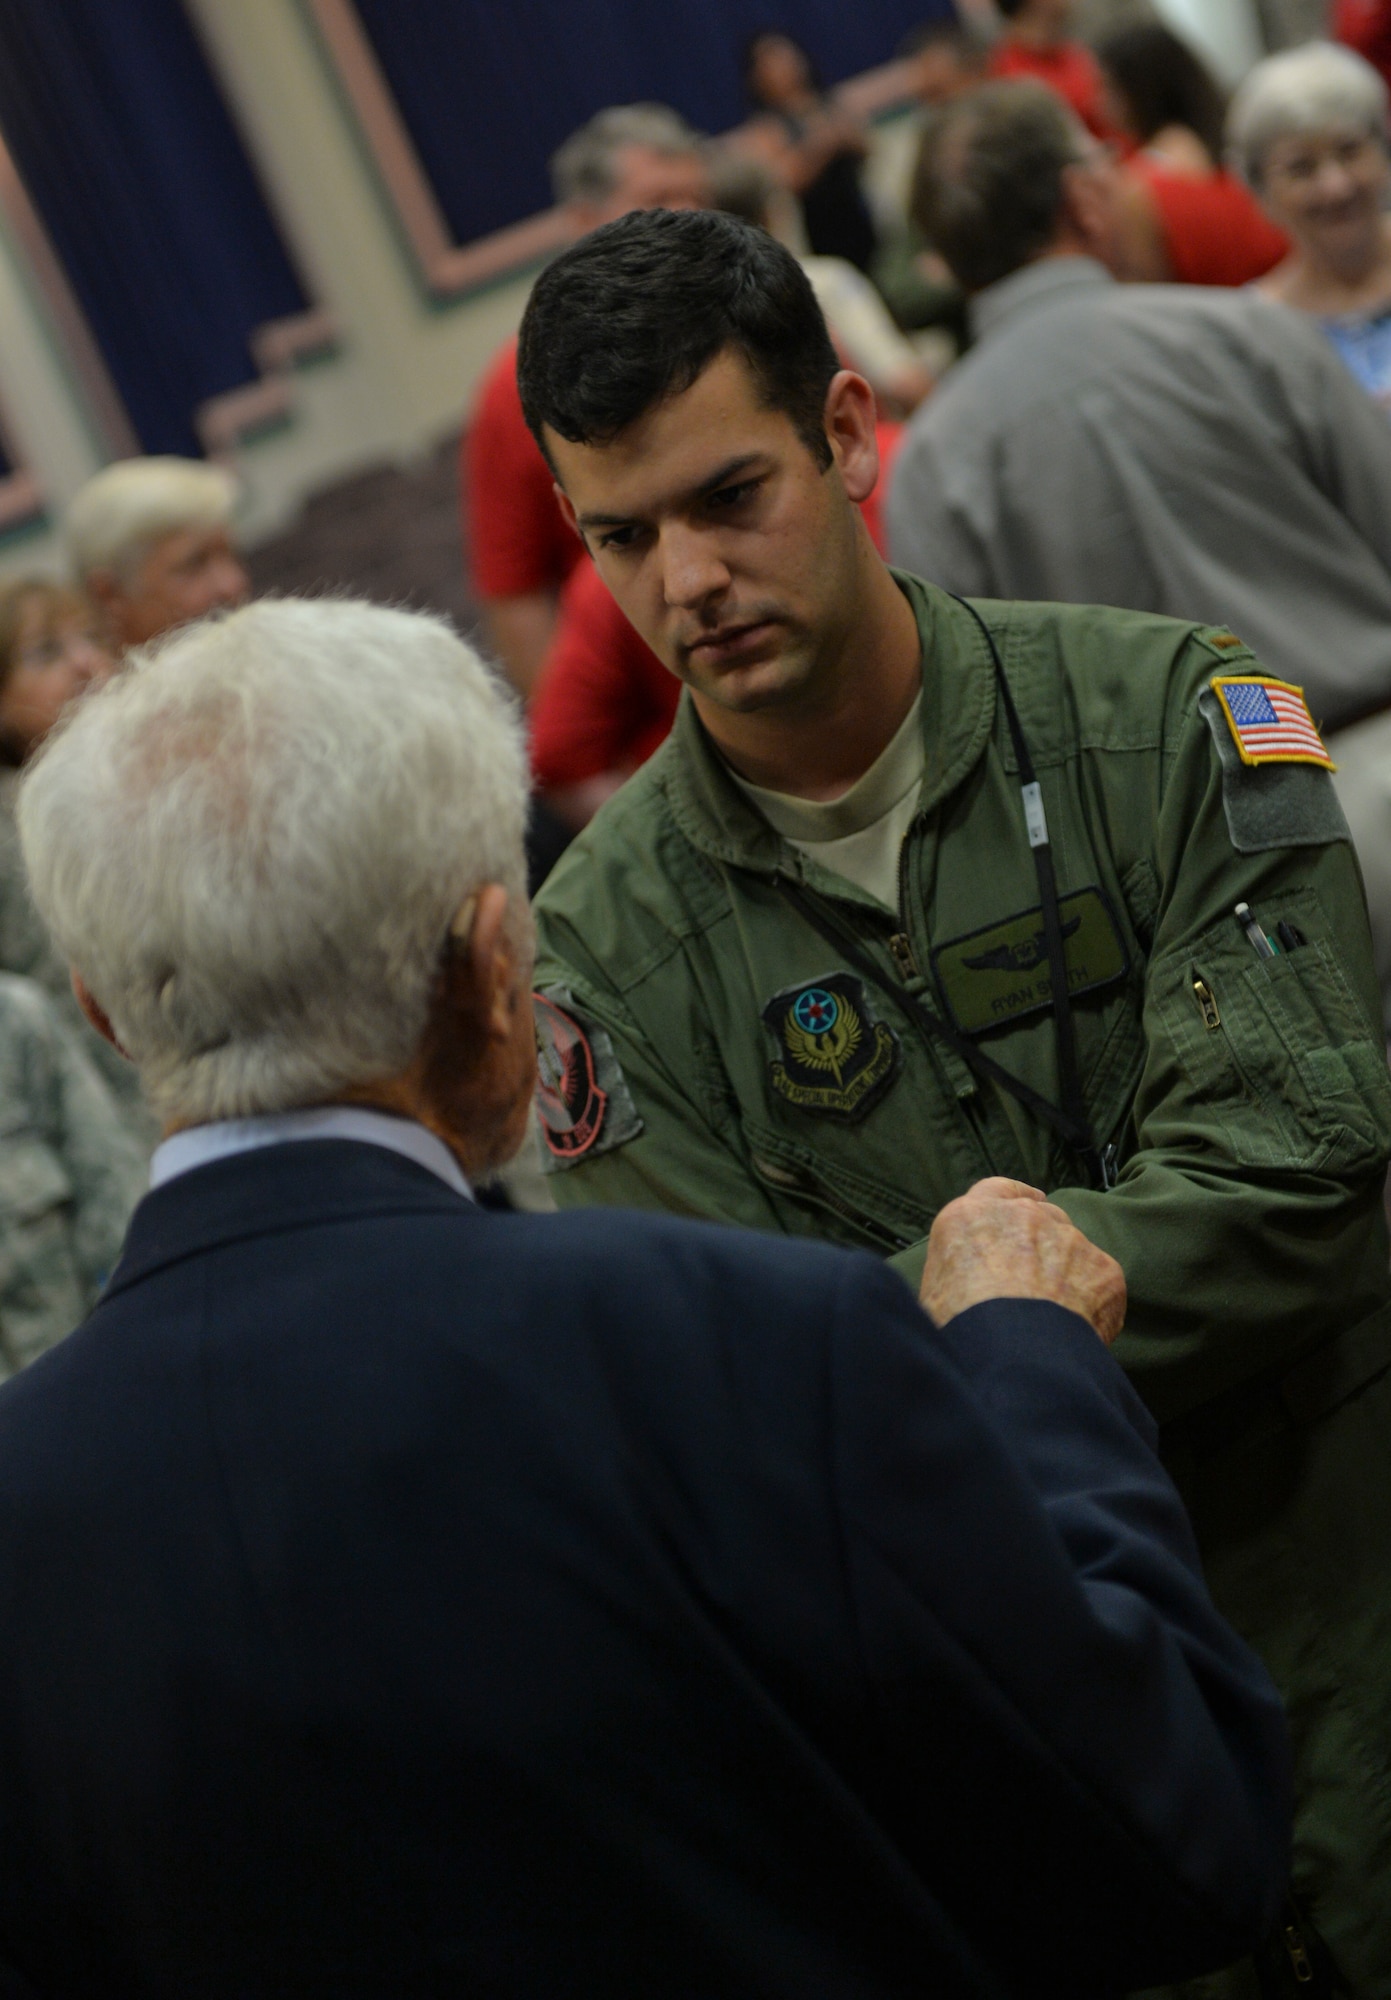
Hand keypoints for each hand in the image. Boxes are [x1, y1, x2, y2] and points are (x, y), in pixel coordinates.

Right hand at [919, 1178, 1125, 1345]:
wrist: (1012, 1356)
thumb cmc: (961, 1330)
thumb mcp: (934, 1290)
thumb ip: (957, 1266)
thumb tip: (967, 1281)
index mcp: (973, 1216)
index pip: (997, 1190)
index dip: (1013, 1198)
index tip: (1028, 1202)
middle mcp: (1023, 1215)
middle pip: (1041, 1216)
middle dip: (1041, 1239)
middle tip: (1035, 1277)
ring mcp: (1068, 1238)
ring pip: (1072, 1247)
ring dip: (1066, 1270)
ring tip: (1054, 1313)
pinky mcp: (1103, 1268)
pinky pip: (1099, 1282)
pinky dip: (1092, 1300)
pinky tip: (1077, 1328)